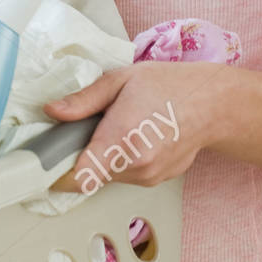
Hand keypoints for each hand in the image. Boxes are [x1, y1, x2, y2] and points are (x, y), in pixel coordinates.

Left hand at [44, 61, 226, 192]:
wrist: (212, 104)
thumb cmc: (170, 86)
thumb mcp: (121, 80)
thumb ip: (83, 100)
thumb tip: (53, 111)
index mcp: (122, 139)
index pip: (77, 177)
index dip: (57, 172)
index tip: (49, 161)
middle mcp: (136, 165)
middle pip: (89, 175)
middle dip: (82, 155)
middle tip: (90, 128)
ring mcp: (148, 177)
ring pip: (107, 177)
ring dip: (104, 158)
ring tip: (119, 127)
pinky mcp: (156, 181)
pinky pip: (126, 176)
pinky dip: (122, 161)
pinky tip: (135, 136)